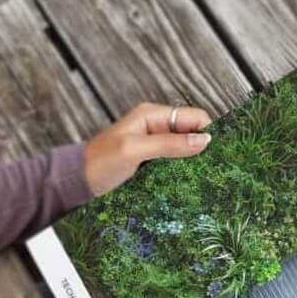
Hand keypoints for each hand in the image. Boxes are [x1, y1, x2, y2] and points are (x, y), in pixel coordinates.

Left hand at [84, 102, 212, 195]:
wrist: (77, 182)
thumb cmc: (99, 163)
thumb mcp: (135, 150)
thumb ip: (168, 144)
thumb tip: (203, 140)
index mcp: (151, 115)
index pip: (193, 116)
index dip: (207, 132)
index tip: (219, 153)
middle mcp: (154, 127)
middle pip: (191, 133)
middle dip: (202, 148)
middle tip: (215, 169)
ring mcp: (152, 145)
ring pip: (183, 149)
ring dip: (192, 162)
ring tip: (202, 178)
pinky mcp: (149, 162)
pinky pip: (173, 163)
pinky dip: (181, 171)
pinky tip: (186, 183)